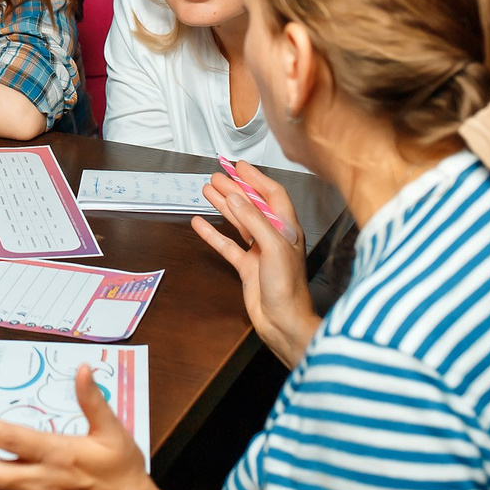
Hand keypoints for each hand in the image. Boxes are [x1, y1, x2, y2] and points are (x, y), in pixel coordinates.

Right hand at [194, 160, 318, 366]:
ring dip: (224, 206)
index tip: (239, 166)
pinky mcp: (247, 267)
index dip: (256, 179)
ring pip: (238, 222)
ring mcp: (259, 252)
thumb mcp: (273, 248)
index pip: (272, 195)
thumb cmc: (288, 287)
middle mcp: (273, 237)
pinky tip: (200, 224)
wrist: (283, 322)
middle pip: (252, 205)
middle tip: (217, 176)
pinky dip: (213, 234)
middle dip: (235, 189)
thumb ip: (254, 221)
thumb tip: (236, 198)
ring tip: (207, 191)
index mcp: (287, 229)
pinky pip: (227, 245)